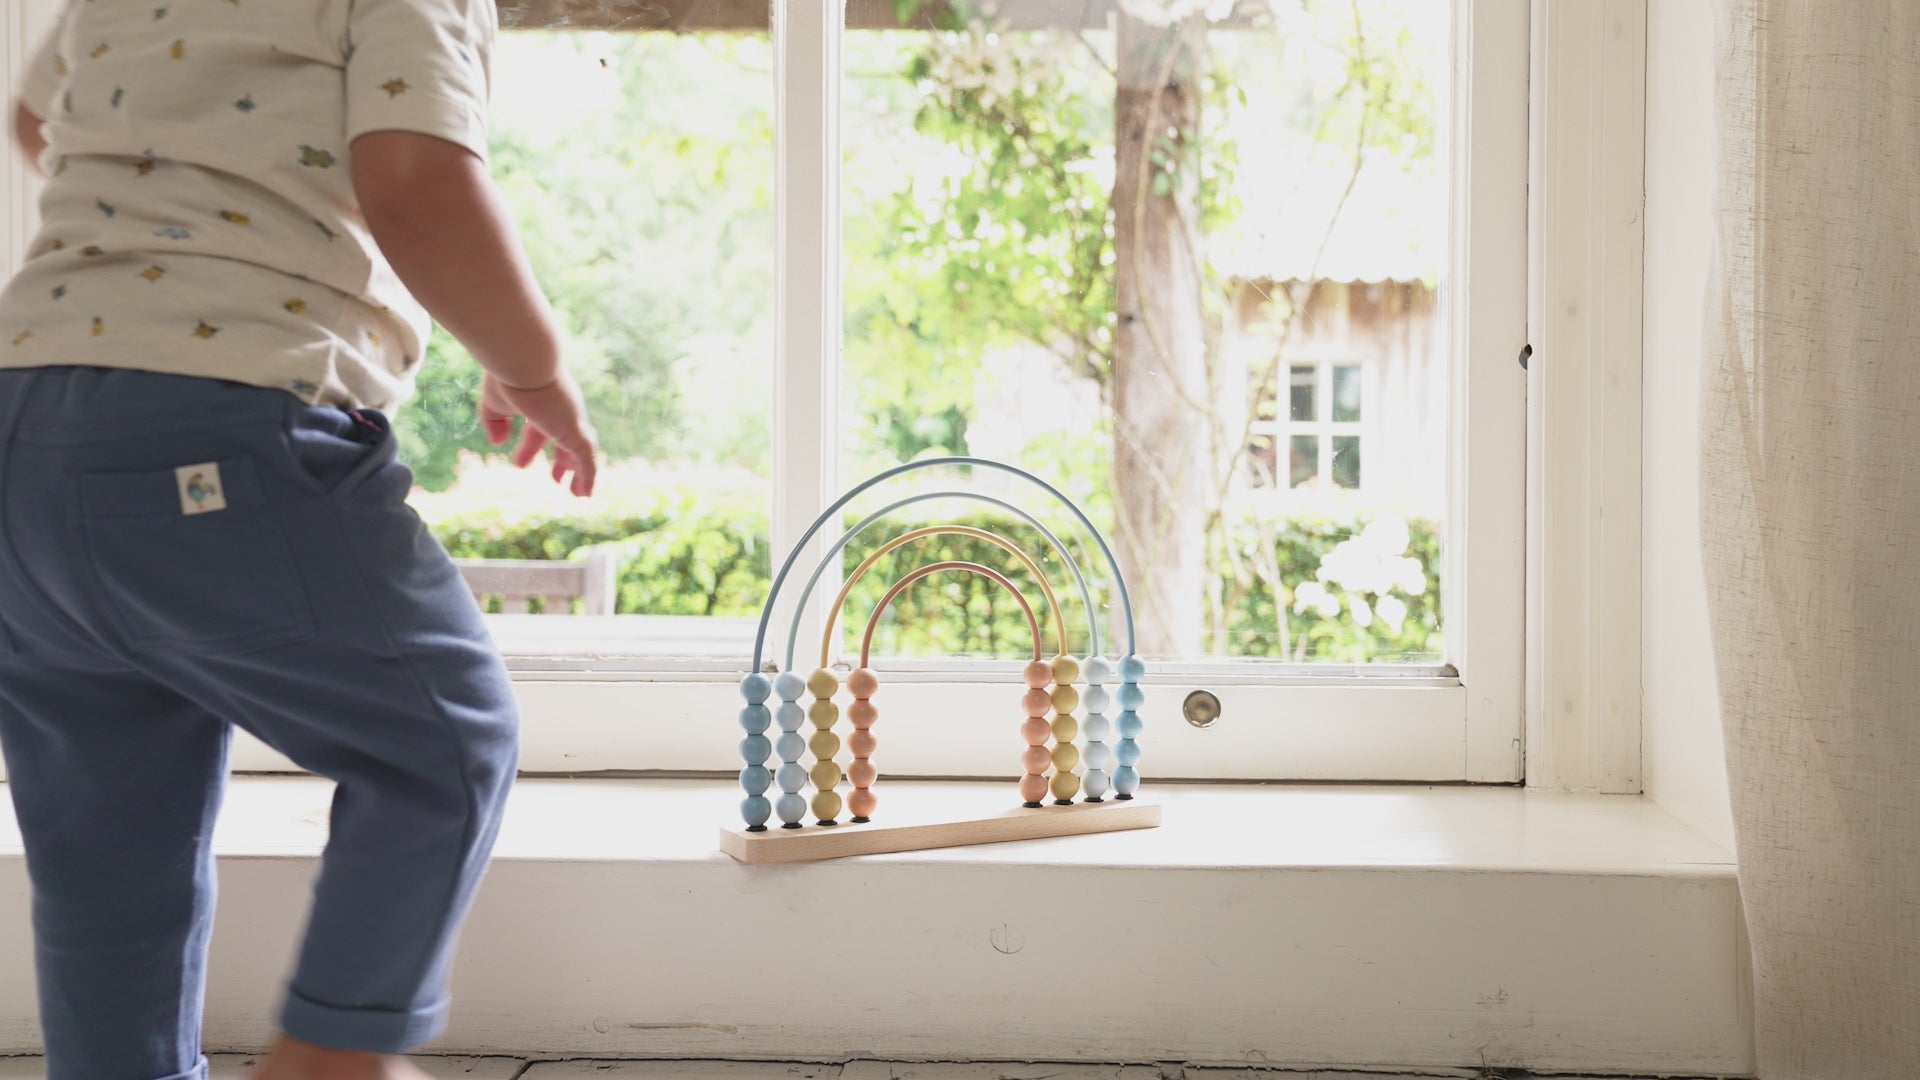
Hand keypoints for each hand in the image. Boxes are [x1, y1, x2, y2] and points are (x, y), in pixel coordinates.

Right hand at [478, 372, 599, 496]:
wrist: (524, 361)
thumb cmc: (507, 376)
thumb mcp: (494, 403)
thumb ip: (495, 422)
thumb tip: (498, 442)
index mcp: (542, 401)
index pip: (539, 428)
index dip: (530, 447)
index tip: (519, 465)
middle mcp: (561, 410)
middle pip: (565, 439)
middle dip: (562, 460)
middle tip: (556, 478)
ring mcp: (572, 420)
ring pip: (582, 450)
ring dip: (578, 472)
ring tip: (577, 493)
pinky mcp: (576, 431)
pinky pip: (588, 459)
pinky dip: (588, 476)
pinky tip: (585, 494)